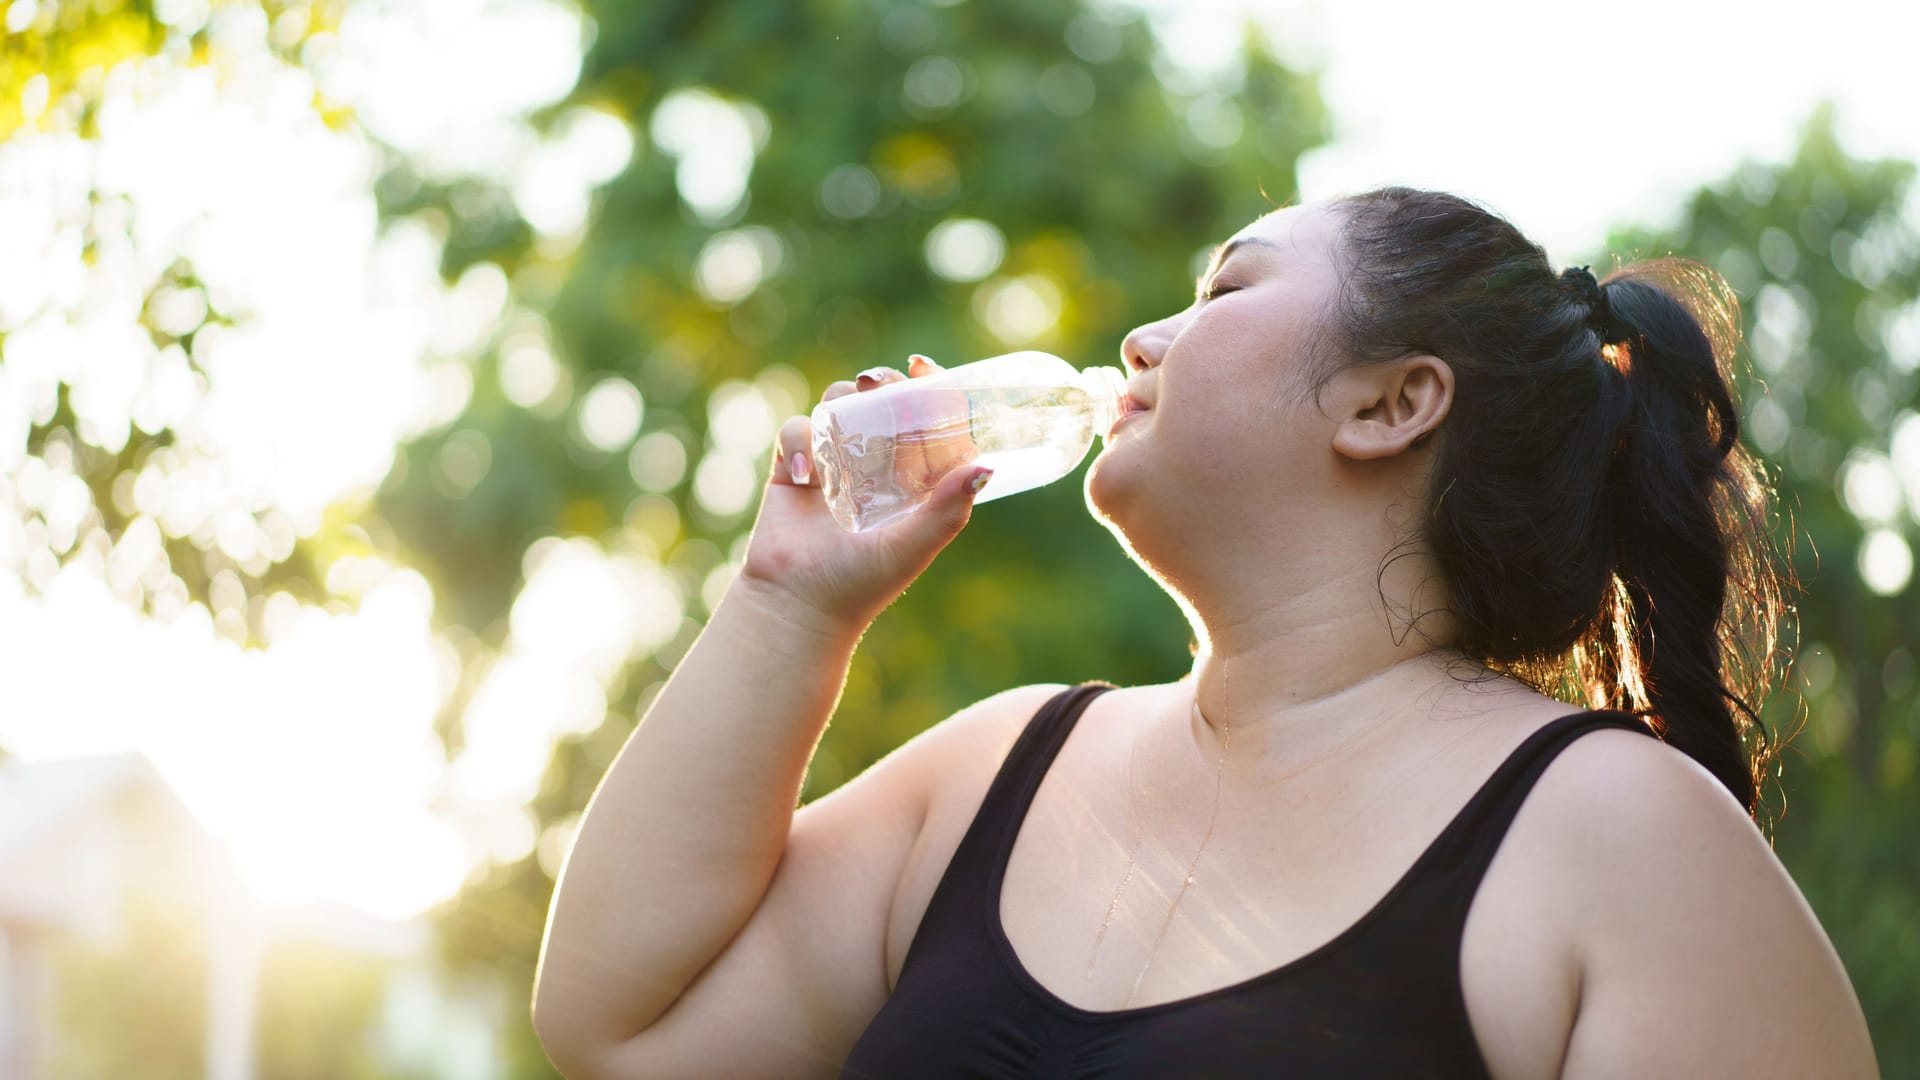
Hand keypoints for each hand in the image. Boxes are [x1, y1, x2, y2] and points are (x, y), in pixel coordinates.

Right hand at [736, 355, 991, 633]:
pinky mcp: (793, 467)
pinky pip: (796, 430)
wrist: (798, 606)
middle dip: (882, 383)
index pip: (926, 418)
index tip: (923, 368)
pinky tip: (806, 477)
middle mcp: (875, 465)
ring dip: (839, 401)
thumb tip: (987, 465)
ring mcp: (833, 462)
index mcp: (912, 478)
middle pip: (882, 400)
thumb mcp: (914, 546)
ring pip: (838, 404)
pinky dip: (800, 441)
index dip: (929, 388)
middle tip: (877, 384)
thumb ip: (947, 509)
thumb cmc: (862, 583)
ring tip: (839, 421)